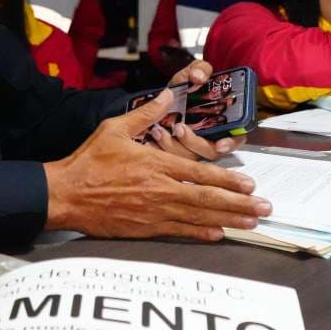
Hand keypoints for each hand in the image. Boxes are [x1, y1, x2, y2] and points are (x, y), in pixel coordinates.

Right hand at [43, 88, 270, 240]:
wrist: (65, 194)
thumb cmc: (89, 160)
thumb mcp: (114, 129)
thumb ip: (145, 114)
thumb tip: (168, 94)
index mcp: (156, 165)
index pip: (200, 174)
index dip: (228, 180)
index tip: (250, 184)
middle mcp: (160, 190)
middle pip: (208, 199)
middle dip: (240, 204)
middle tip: (265, 209)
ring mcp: (153, 212)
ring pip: (198, 218)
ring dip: (228, 220)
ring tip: (252, 224)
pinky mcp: (144, 229)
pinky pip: (178, 232)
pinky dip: (200, 234)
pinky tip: (218, 235)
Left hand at [153, 59, 244, 160]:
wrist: (167, 94)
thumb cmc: (187, 87)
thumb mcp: (194, 73)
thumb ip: (200, 69)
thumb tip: (198, 76)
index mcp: (223, 121)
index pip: (235, 139)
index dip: (230, 144)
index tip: (220, 144)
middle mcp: (210, 137)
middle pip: (209, 151)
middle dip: (193, 143)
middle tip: (180, 128)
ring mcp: (192, 147)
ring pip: (188, 157)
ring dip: (173, 147)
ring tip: (159, 131)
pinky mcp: (175, 151)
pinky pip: (170, 159)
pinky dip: (159, 150)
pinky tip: (151, 140)